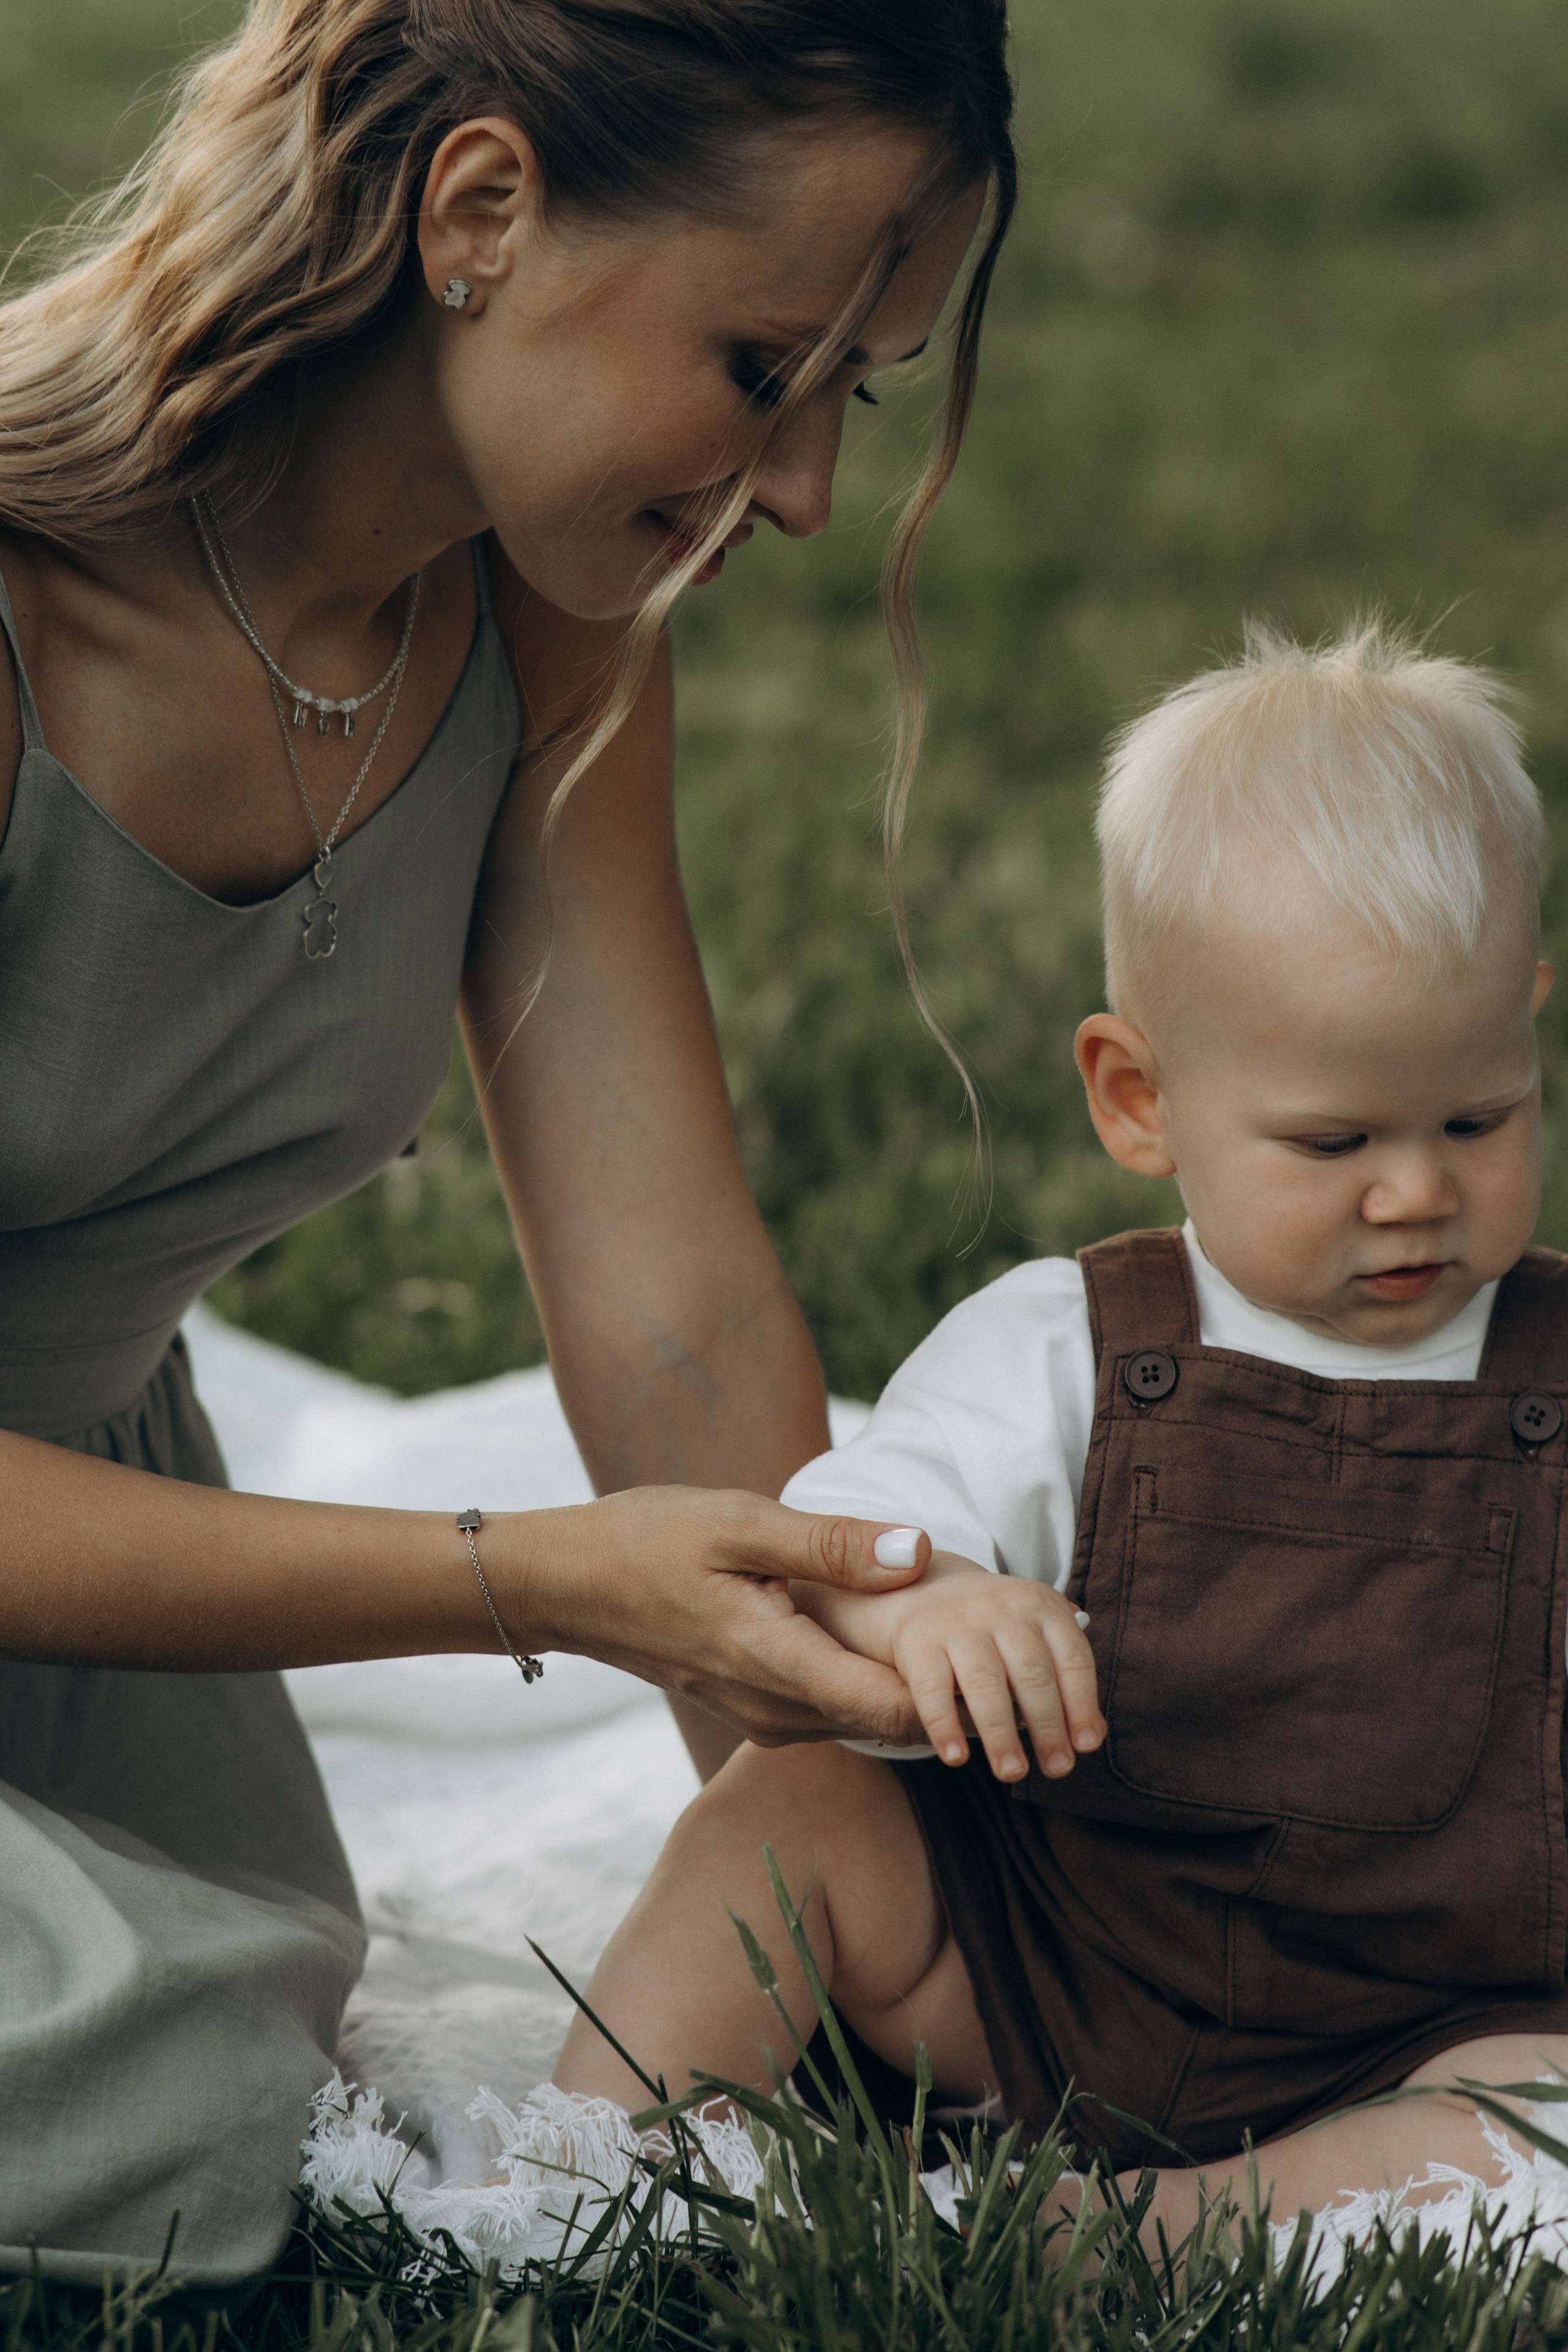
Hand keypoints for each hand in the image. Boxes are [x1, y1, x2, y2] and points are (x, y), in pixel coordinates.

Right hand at [501, 1486, 931, 1746]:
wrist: (569, 1583)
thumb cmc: (648, 1540)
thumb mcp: (740, 1524)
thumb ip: (831, 1544)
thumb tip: (918, 1551)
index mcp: (778, 1665)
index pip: (900, 1710)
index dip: (955, 1687)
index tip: (984, 1634)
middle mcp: (775, 1712)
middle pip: (891, 1721)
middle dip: (940, 1681)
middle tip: (974, 1618)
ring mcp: (762, 1717)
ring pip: (862, 1717)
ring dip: (903, 1677)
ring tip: (936, 1616)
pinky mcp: (753, 1707)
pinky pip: (830, 1706)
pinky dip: (863, 1675)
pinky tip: (873, 1624)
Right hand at [885, 1560, 1103, 1782]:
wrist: (926, 1591)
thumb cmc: (998, 1629)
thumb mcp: (1036, 1632)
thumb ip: (1065, 1673)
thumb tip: (1091, 1732)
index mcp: (1041, 1606)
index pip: (1072, 1658)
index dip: (1082, 1704)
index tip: (1086, 1745)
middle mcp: (1002, 1610)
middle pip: (1032, 1673)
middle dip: (1047, 1726)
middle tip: (1057, 1769)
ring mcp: (959, 1623)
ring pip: (985, 1683)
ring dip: (1001, 1733)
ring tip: (1013, 1773)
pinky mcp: (918, 1641)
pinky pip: (933, 1689)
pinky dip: (945, 1726)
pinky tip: (957, 1758)